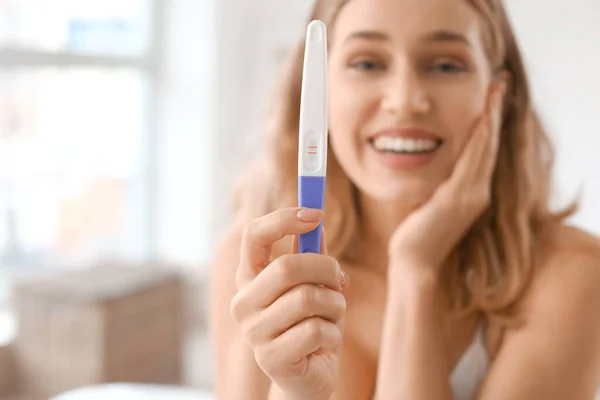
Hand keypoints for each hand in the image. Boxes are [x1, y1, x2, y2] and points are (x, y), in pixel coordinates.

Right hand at [231, 207, 348, 399]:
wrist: (307, 377)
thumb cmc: (310, 323)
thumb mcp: (314, 284)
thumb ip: (312, 254)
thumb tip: (317, 222)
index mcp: (249, 277)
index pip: (253, 235)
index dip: (283, 219)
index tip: (315, 213)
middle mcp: (243, 302)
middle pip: (287, 267)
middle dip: (326, 269)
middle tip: (340, 279)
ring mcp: (253, 332)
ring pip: (308, 299)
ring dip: (334, 306)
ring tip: (331, 317)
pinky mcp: (271, 358)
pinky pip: (316, 330)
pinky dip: (333, 334)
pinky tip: (325, 344)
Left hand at [388, 82, 505, 271]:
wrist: (414, 261)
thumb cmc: (415, 232)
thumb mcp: (429, 199)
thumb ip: (436, 181)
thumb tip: (425, 159)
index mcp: (472, 191)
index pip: (484, 149)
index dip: (490, 121)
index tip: (491, 96)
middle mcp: (478, 192)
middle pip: (491, 143)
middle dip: (495, 111)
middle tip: (499, 82)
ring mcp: (471, 196)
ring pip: (485, 148)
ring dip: (491, 117)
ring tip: (495, 90)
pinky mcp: (457, 199)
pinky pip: (471, 162)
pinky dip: (478, 139)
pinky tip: (481, 119)